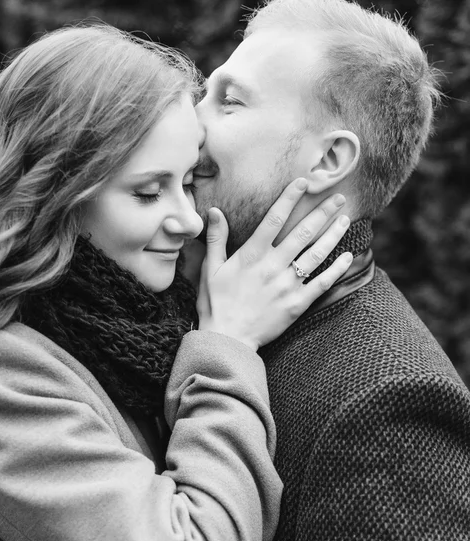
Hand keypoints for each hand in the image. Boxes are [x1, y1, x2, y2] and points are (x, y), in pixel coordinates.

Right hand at [197, 178, 351, 350]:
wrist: (227, 338)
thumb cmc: (216, 303)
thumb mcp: (210, 269)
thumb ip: (216, 239)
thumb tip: (214, 211)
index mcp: (251, 254)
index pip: (274, 219)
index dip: (290, 198)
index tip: (304, 182)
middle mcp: (273, 265)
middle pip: (303, 232)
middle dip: (323, 212)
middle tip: (339, 198)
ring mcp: (288, 284)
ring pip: (316, 254)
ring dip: (333, 235)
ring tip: (345, 220)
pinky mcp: (298, 303)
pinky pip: (322, 282)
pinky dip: (337, 268)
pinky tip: (348, 256)